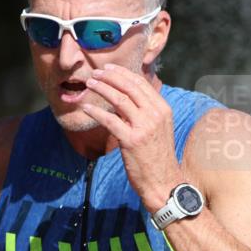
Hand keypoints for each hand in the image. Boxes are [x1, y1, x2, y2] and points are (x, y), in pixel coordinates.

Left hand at [81, 64, 183, 212]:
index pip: (141, 84)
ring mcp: (144, 127)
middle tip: (95, 73)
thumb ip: (147, 112)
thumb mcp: (159, 129)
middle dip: (110, 77)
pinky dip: (96, 111)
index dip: (123, 73)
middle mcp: (155, 115)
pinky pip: (110, 120)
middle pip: (129, 87)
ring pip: (119, 99)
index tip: (109, 69)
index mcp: (163, 109)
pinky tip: (86, 107)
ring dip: (102, 88)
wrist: (164, 182)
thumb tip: (128, 96)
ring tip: (90, 84)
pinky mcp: (131, 141)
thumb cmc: (158, 157)